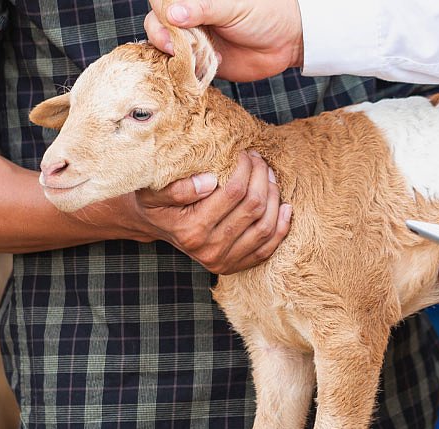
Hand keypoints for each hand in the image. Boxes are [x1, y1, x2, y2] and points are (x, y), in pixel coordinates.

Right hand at [79, 151, 291, 273]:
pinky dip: (281, 228)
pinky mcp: (233, 266)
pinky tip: (285, 207)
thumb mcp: (154, 190)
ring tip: (268, 176)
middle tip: (258, 160)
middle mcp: (208, 249)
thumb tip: (210, 181)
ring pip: (265, 226)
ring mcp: (223, 261)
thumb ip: (178, 188)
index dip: (245, 168)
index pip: (234, 192)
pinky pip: (267, 249)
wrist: (153, 224)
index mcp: (191, 230)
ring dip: (274, 197)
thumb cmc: (155, 201)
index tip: (243, 153)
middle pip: (254, 207)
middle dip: (261, 177)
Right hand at [144, 0, 303, 81]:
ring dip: (173, 54)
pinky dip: (183, 70)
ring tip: (193, 57)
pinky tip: (200, 67)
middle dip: (162, 36)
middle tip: (176, 46)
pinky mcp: (199, 62)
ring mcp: (192, 39)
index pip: (162, 1)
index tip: (173, 21)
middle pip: (156, 24)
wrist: (287, 42)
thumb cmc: (264, 13)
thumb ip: (203, 8)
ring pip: (163, 47)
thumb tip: (173, 13)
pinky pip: (179, 67)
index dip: (163, 12)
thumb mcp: (233, 6)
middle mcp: (189, 16)